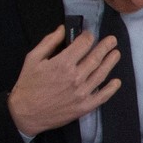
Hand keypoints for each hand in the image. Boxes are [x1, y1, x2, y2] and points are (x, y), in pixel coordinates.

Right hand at [6, 27, 121, 136]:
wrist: (25, 113)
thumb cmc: (28, 84)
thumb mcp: (33, 58)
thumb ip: (49, 42)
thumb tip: (62, 29)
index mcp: (63, 63)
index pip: (83, 45)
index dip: (88, 37)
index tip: (90, 35)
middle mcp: (76, 77)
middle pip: (95, 58)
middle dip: (105, 47)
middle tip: (112, 40)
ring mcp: (82, 93)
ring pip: (101, 74)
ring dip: (111, 62)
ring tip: (116, 54)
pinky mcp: (84, 106)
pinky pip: (102, 96)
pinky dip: (111, 89)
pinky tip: (116, 82)